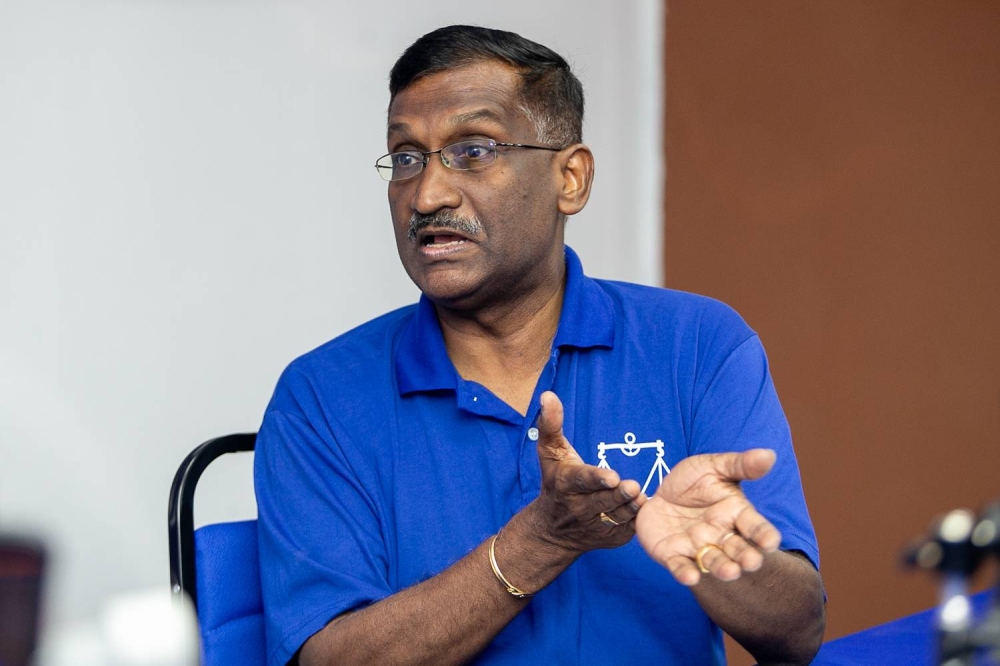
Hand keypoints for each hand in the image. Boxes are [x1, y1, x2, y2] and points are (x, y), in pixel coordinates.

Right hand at [528, 391, 645, 552]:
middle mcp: (578, 507)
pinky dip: (635, 522)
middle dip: (618, 494)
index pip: (582, 480)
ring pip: (615, 516)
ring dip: (630, 508)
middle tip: (633, 486)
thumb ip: (551, 423)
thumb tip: (548, 395)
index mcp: (565, 484)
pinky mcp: (608, 538)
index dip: (596, 479)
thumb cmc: (553, 481)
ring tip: (642, 498)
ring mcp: (594, 525)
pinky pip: (625, 531)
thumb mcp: (549, 452)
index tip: (612, 476)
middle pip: (603, 500)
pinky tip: (644, 510)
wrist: (552, 530)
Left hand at [635, 449, 780, 585]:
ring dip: (722, 568)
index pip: (755, 526)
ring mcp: (698, 547)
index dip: (763, 534)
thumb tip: (769, 454)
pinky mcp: (674, 555)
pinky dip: (685, 573)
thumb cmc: (694, 482)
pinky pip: (681, 566)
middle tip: (752, 562)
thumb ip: (740, 464)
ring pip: (713, 561)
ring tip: (729, 572)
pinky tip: (689, 576)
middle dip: (745, 556)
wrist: (661, 494)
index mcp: (735, 514)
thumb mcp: (714, 467)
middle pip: (737, 549)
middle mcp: (721, 535)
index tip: (771, 541)